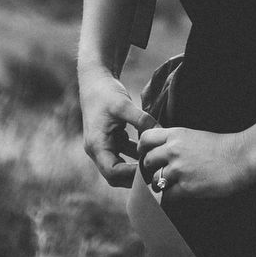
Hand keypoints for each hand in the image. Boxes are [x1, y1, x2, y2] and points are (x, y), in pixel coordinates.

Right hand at [80, 71, 152, 187]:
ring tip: (157, 165)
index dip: (131, 175)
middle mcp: (97, 150)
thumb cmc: (105, 92)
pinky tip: (152, 150)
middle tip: (156, 173)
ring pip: (121, 167)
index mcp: (96, 145)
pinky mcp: (111, 140)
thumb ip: (141, 120)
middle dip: (134, 177)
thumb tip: (160, 132)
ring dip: (137, 167)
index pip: (112, 172)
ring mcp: (104, 146)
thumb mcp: (124, 105)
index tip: (150, 170)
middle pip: (115, 176)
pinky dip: (137, 155)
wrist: (95, 80)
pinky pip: (124, 154)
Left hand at [137, 119, 255, 200]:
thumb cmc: (222, 146)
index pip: (146, 139)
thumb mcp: (194, 136)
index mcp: (176, 135)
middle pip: (147, 162)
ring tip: (171, 185)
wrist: (240, 156)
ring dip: (160, 185)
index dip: (143, 149)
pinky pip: (167, 196)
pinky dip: (170, 197)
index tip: (147, 155)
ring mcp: (179, 169)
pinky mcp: (187, 187)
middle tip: (159, 173)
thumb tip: (162, 152)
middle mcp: (174, 150)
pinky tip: (179, 194)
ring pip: (155, 180)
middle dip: (151, 169)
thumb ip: (177, 142)